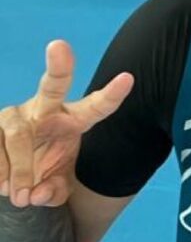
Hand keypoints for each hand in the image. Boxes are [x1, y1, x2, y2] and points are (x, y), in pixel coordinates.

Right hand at [0, 40, 132, 208]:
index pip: (95, 108)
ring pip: (17, 136)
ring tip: (19, 196)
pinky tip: (3, 185)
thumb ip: (54, 191)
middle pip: (52, 86)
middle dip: (58, 66)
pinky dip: (0, 174)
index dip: (111, 95)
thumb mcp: (56, 189)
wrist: (11, 181)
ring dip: (19, 171)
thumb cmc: (43, 175)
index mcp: (72, 121)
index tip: (128, 78)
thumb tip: (35, 193)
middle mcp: (44, 110)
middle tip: (59, 45)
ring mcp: (13, 114)